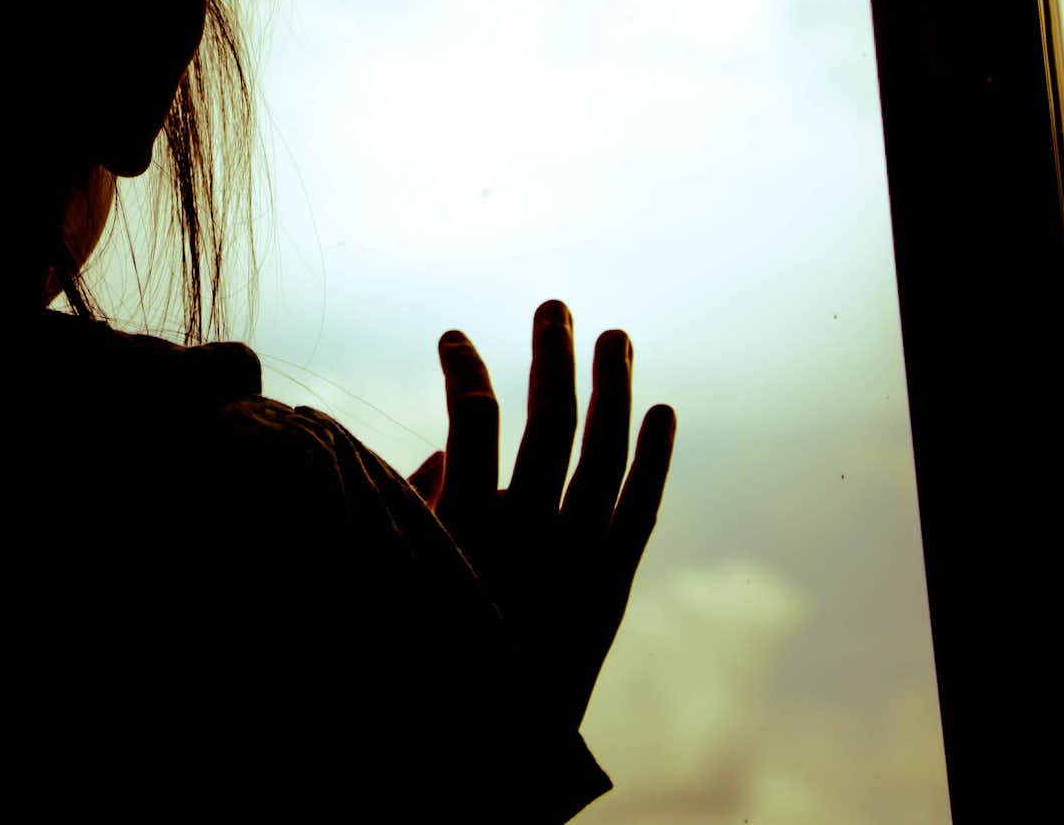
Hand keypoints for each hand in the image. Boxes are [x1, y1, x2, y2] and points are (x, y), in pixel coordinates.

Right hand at [407, 299, 675, 729]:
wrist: (488, 756)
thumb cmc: (430, 654)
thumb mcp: (402, 578)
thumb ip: (417, 510)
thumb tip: (438, 454)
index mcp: (464, 531)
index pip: (470, 421)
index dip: (464, 370)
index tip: (450, 334)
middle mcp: (528, 537)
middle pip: (551, 423)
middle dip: (551, 358)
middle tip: (554, 307)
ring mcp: (578, 560)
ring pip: (605, 453)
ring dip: (613, 388)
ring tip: (614, 336)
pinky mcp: (612, 588)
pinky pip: (640, 505)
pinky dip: (653, 455)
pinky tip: (661, 411)